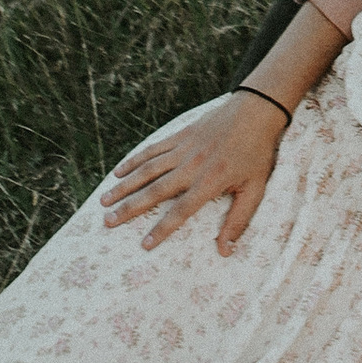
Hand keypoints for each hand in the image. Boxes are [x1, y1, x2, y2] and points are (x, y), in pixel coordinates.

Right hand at [100, 89, 286, 253]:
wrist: (255, 111)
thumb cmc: (257, 153)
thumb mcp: (256, 190)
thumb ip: (238, 221)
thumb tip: (225, 251)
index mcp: (210, 182)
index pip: (180, 211)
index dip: (161, 229)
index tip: (144, 245)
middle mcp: (191, 166)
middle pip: (154, 191)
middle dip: (129, 208)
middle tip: (108, 222)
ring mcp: (183, 149)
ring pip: (147, 170)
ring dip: (124, 186)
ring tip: (104, 201)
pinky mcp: (180, 135)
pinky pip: (152, 150)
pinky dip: (134, 161)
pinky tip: (118, 172)